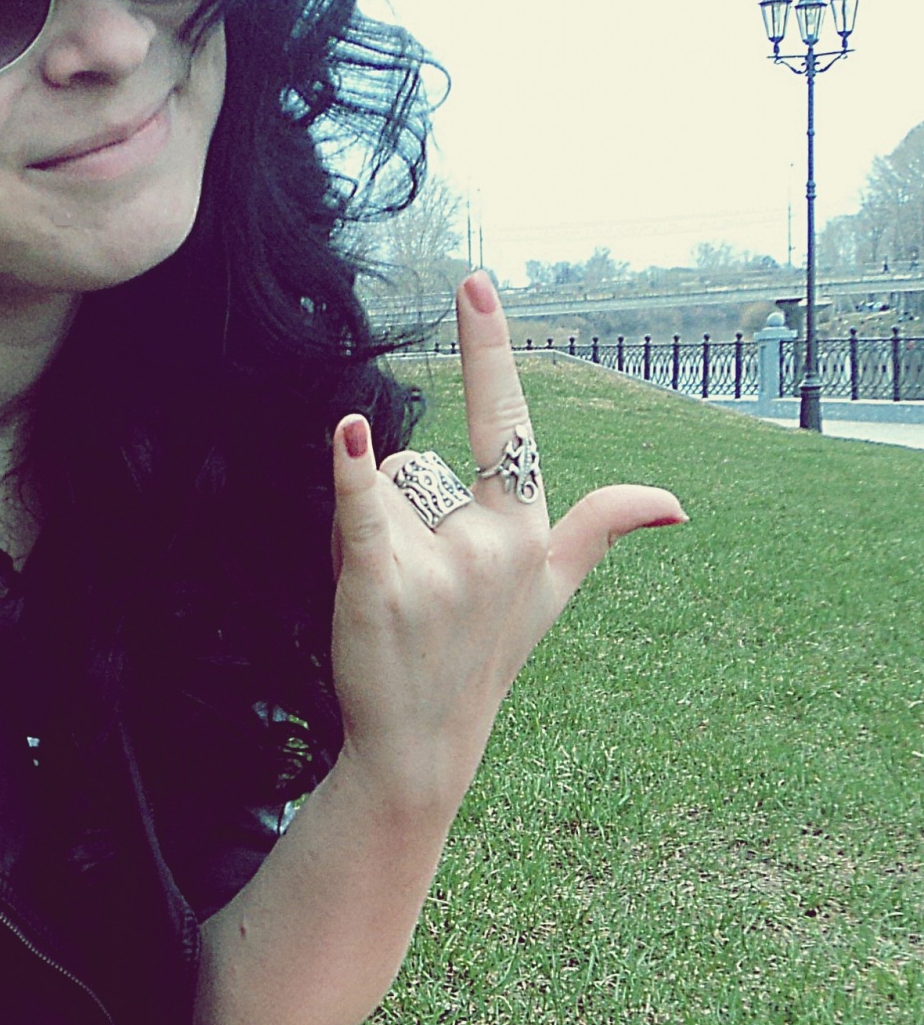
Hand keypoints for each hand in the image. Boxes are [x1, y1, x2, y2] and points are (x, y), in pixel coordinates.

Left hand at [328, 271, 684, 813]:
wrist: (420, 742)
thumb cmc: (481, 656)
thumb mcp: (550, 590)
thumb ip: (601, 530)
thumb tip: (676, 502)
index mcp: (527, 528)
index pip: (507, 421)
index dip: (488, 348)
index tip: (474, 282)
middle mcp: (491, 541)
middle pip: (416, 464)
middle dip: (399, 509)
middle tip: (410, 580)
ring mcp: (438, 564)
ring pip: (380, 487)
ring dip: (367, 528)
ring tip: (386, 591)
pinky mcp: (380, 583)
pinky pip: (359, 507)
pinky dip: (351, 473)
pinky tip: (348, 434)